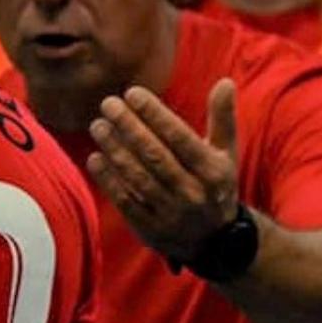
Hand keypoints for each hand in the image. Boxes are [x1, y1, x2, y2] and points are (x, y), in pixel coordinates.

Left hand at [87, 78, 237, 261]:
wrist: (215, 241)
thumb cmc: (216, 184)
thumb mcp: (227, 152)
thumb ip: (222, 117)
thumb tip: (225, 82)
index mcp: (212, 170)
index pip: (179, 137)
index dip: (155, 114)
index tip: (132, 93)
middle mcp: (192, 192)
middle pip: (155, 155)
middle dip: (129, 127)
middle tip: (108, 104)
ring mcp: (171, 213)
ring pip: (138, 178)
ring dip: (115, 150)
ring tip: (98, 126)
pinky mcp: (151, 229)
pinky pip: (126, 203)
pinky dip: (109, 181)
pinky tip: (94, 159)